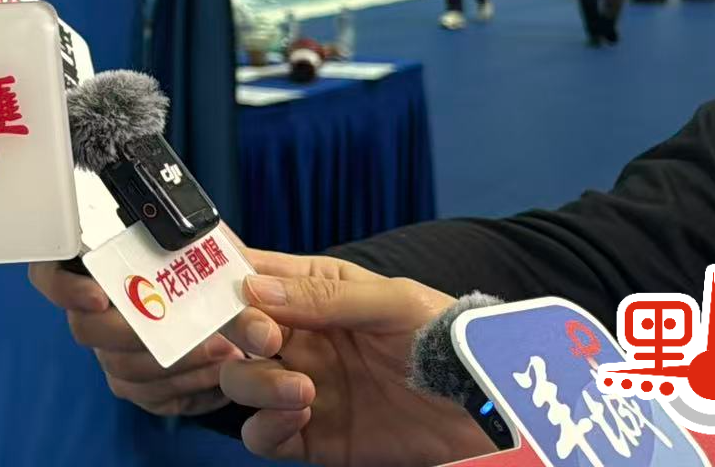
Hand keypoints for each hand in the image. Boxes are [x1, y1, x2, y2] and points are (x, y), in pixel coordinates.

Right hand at [30, 260, 241, 416]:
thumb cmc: (219, 272)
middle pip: (85, 329)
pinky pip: (150, 396)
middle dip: (136, 333)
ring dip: (176, 363)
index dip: (63, 287)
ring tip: (223, 349)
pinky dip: (189, 386)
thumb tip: (197, 254)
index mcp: (102, 267)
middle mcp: (98, 314)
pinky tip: (219, 372)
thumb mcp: (213, 244)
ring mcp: (115, 353)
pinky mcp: (140, 386)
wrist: (245, 314)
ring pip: (121, 369)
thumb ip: (201, 246)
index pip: (51, 273)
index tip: (98, 296)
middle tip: (188, 330)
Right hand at [220, 252, 493, 465]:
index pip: (250, 277)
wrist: (492, 411)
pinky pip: (263, 435)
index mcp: (313, 292)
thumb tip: (253, 288)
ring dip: (254, 384)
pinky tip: (299, 415)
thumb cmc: (448, 340)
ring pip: (240, 382)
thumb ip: (324, 297)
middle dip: (236, 335)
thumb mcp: (394, 304)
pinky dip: (265, 427)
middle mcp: (300, 338)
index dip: (225, 282)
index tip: (222, 292)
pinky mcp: (312, 436)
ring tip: (301, 390)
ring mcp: (302, 387)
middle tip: (266, 340)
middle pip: (233, 333)